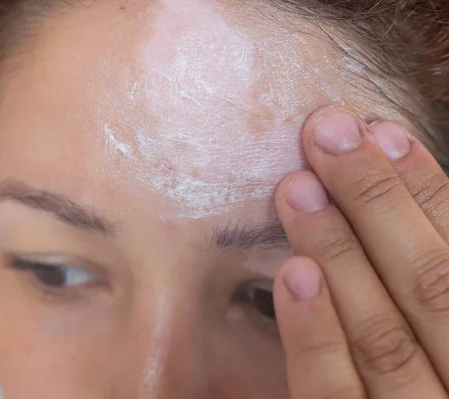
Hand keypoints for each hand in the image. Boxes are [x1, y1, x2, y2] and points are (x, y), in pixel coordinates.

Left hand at [273, 106, 448, 397]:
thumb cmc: (436, 375)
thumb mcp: (445, 341)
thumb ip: (434, 295)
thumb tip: (419, 213)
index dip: (429, 193)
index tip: (385, 133)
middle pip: (430, 284)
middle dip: (377, 200)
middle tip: (327, 130)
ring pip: (384, 335)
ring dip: (340, 250)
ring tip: (299, 184)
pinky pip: (335, 398)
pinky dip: (318, 337)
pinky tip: (294, 273)